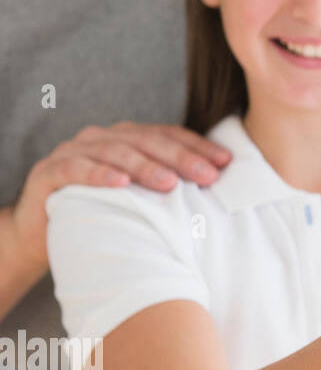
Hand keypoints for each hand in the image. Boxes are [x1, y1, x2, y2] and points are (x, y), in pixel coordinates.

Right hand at [12, 121, 231, 270]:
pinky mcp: (49, 171)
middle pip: (147, 141)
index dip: (197, 146)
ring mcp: (74, 151)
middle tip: (208, 176)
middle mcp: (102, 138)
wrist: (45, 234)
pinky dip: (98, 173)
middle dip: (181, 157)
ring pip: (116, 151)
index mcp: (127, 138)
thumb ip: (170, 186)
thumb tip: (219, 188)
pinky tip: (120, 183)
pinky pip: (76, 168)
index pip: (168, 135)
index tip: (226, 163)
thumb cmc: (103, 214)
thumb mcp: (141, 199)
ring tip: (170, 183)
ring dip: (145, 166)